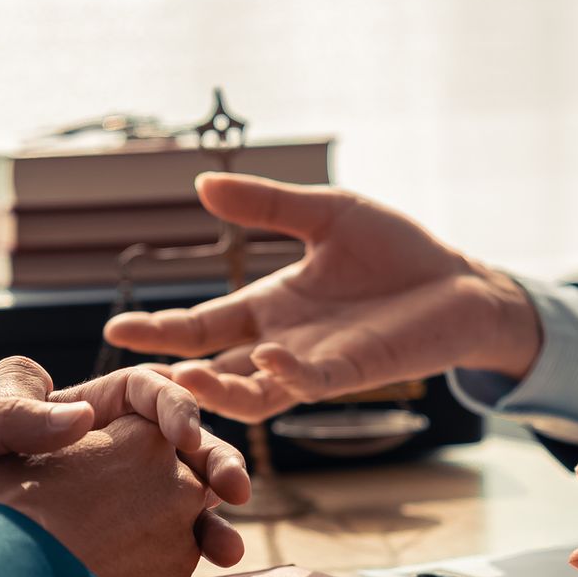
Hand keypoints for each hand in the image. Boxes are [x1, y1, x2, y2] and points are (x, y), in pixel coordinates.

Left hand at [0, 415, 239, 576]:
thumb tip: (82, 417)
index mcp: (68, 418)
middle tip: (235, 494)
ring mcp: (108, 518)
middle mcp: (98, 463)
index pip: (140, 393)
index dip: (176, 404)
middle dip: (217, 465)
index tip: (186, 435)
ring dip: (213, 528)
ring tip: (226, 553)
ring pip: (181, 511)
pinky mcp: (108, 568)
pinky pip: (161, 574)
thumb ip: (4, 418)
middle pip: (177, 452)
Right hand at [101, 173, 540, 420]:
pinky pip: (309, 383)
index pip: (202, 325)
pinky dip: (287, 375)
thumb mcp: (326, 214)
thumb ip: (266, 205)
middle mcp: (282, 343)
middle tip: (133, 372)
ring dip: (219, 390)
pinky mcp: (353, 372)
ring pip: (252, 392)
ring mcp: (315, 364)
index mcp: (269, 307)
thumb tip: (202, 184)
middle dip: (174, 372)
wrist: (462, 282)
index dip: (161, 330)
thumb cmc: (397, 252)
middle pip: (215, 366)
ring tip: (186, 375)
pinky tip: (271, 357)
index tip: (115, 329)